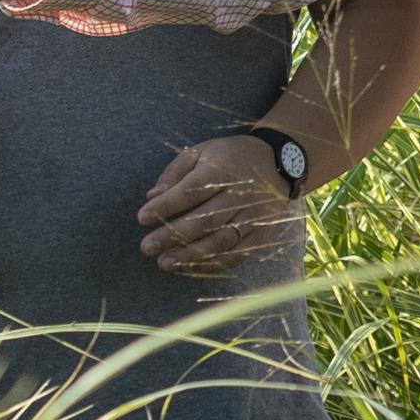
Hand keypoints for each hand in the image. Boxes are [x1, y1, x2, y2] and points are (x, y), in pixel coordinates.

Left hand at [137, 134, 291, 277]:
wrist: (277, 164)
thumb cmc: (229, 158)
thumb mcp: (200, 152)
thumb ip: (174, 173)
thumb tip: (151, 197)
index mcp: (222, 170)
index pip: (191, 191)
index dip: (166, 206)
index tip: (142, 218)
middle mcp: (240, 195)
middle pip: (204, 220)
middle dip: (172, 235)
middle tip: (147, 247)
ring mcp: (253, 217)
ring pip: (220, 241)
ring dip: (190, 255)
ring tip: (165, 262)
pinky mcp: (262, 234)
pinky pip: (236, 254)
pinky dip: (212, 264)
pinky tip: (190, 267)